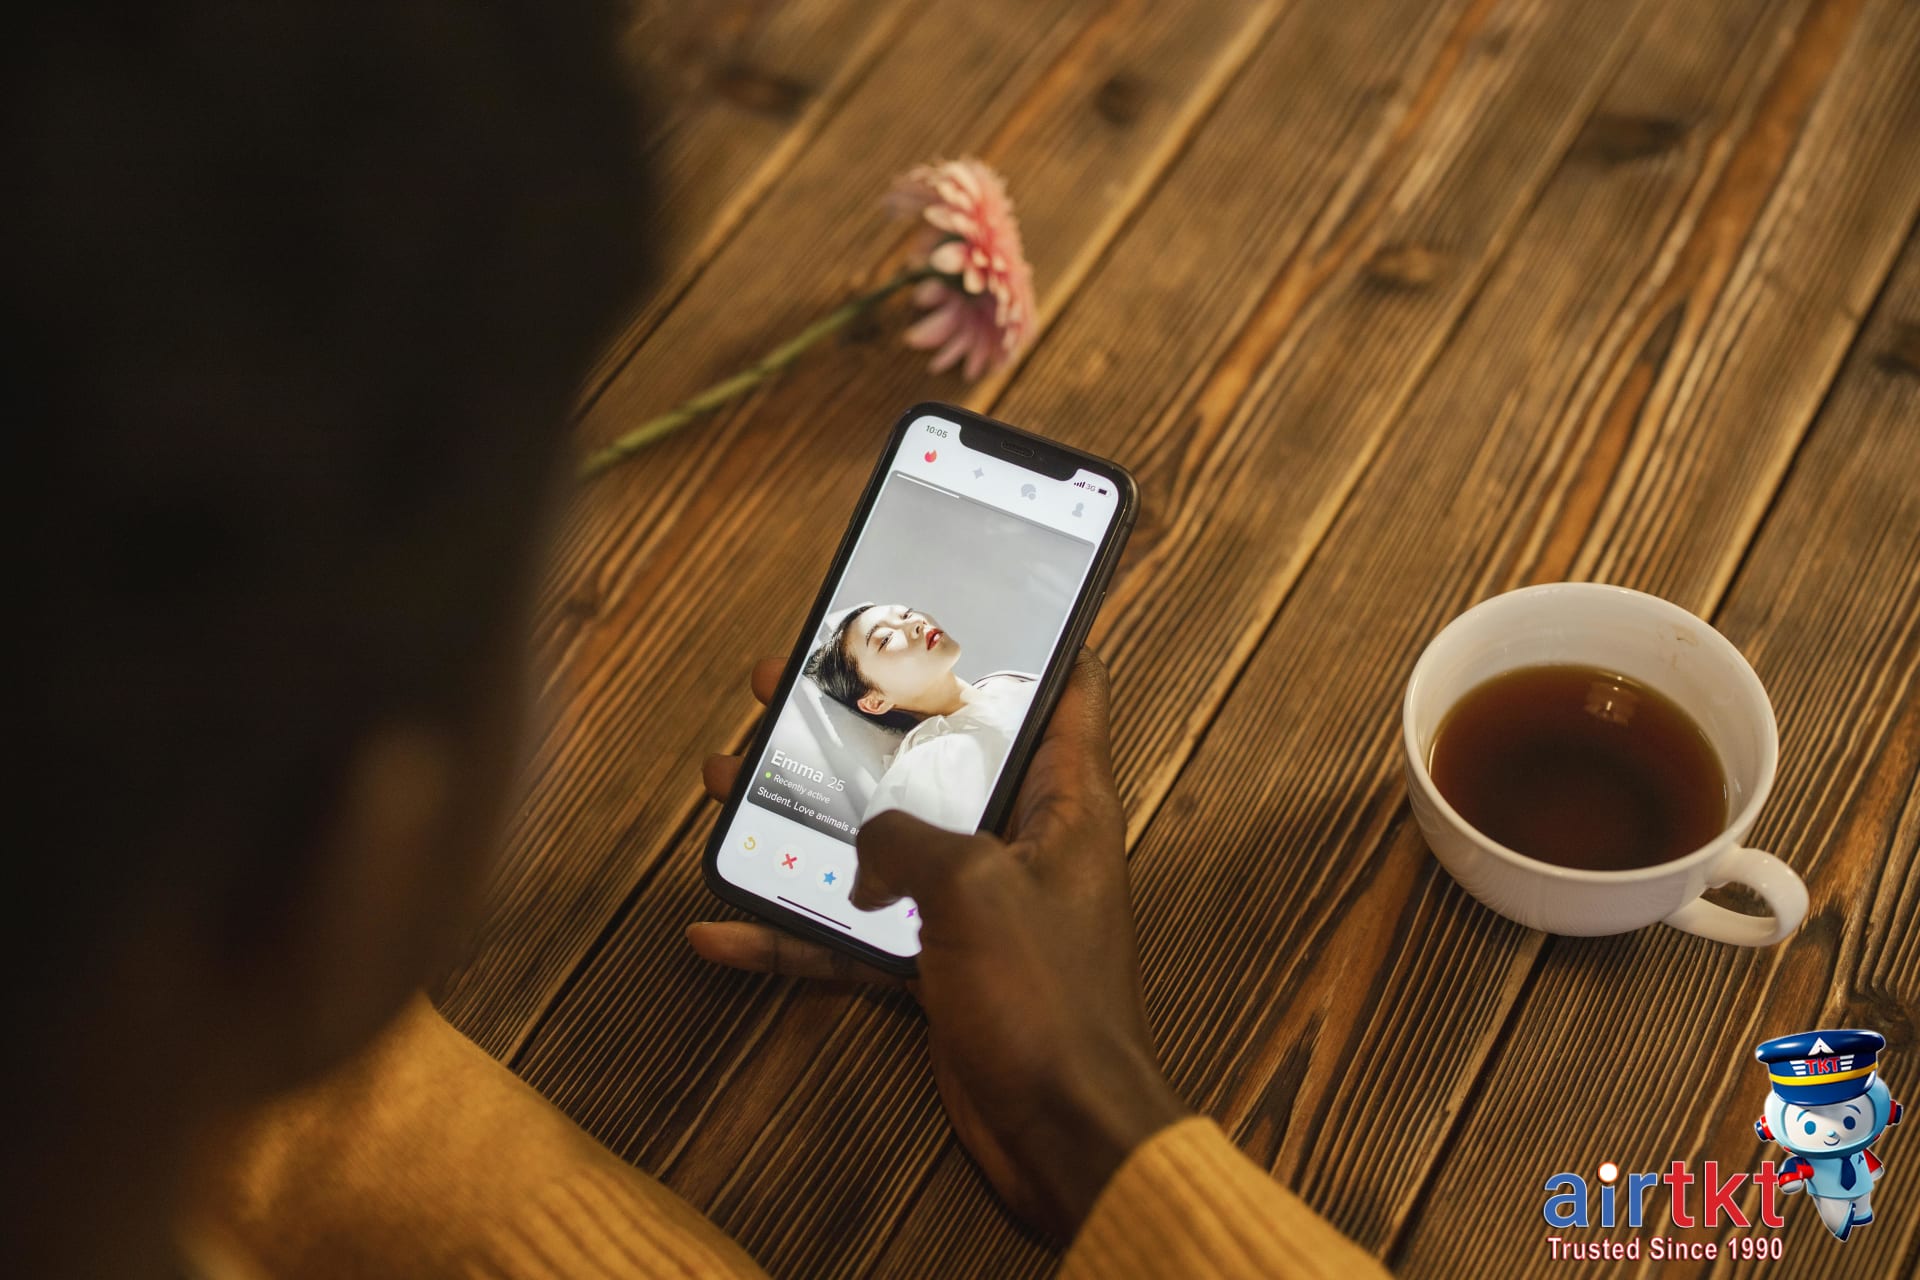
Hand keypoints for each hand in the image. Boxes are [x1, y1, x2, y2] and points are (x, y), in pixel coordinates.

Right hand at [691, 650, 1188, 1237]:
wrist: (1060, 1134)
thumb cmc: (1049, 1003)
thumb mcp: (974, 886)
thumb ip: (907, 838)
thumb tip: (866, 851)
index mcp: (1065, 801)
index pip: (1067, 690)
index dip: (1038, 635)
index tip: (990, 594)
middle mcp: (1023, 841)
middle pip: (939, 753)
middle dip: (867, 715)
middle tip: (797, 677)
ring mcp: (976, 906)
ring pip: (880, 837)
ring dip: (805, 812)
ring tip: (730, 777)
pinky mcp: (938, 966)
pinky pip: (854, 932)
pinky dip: (794, 930)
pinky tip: (724, 928)